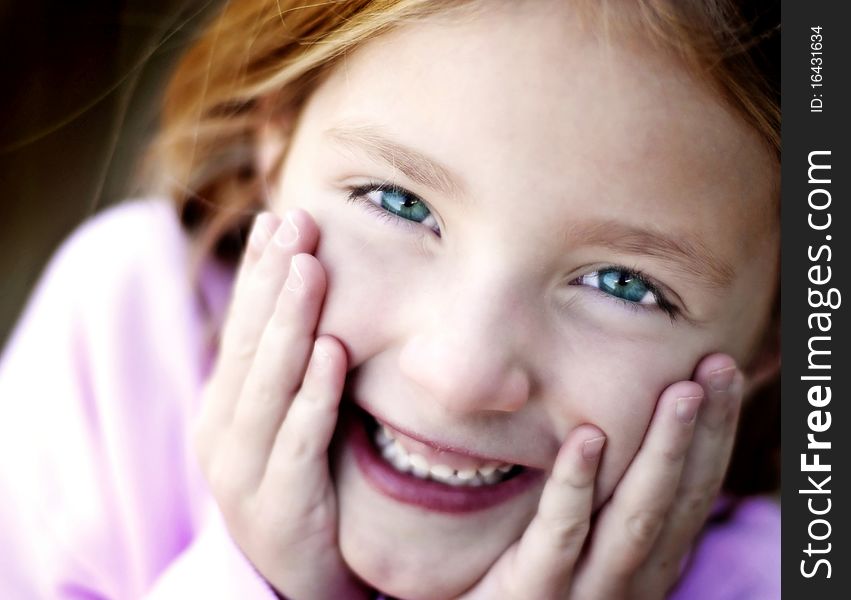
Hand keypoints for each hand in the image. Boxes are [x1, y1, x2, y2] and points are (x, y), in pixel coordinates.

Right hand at [192, 210, 367, 599]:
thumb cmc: (300, 485)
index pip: (240, 327)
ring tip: (310, 268)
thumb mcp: (284, 421)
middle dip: (273, 280)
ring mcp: (245, 471)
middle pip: (250, 344)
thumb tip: (315, 297)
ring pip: (268, 385)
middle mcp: (223, 431)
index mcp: (223, 406)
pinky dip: (314, 395)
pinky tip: (333, 354)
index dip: (257, 273)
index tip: (278, 218)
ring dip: (290, 324)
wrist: (295, 577)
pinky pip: (299, 441)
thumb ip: (291, 368)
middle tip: (297, 222)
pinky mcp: (281, 505)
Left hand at [458, 354, 743, 599]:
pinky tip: (588, 436)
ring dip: (663, 452)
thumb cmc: (520, 570)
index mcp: (645, 559)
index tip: (723, 371)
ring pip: (636, 517)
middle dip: (703, 431)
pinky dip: (576, 484)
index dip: (714, 432)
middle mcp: (629, 578)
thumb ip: (598, 488)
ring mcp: (585, 591)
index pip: (693, 490)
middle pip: (678, 499)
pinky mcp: (531, 593)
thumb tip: (611, 411)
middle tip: (718, 366)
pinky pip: (560, 534)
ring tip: (679, 391)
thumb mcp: (574, 529)